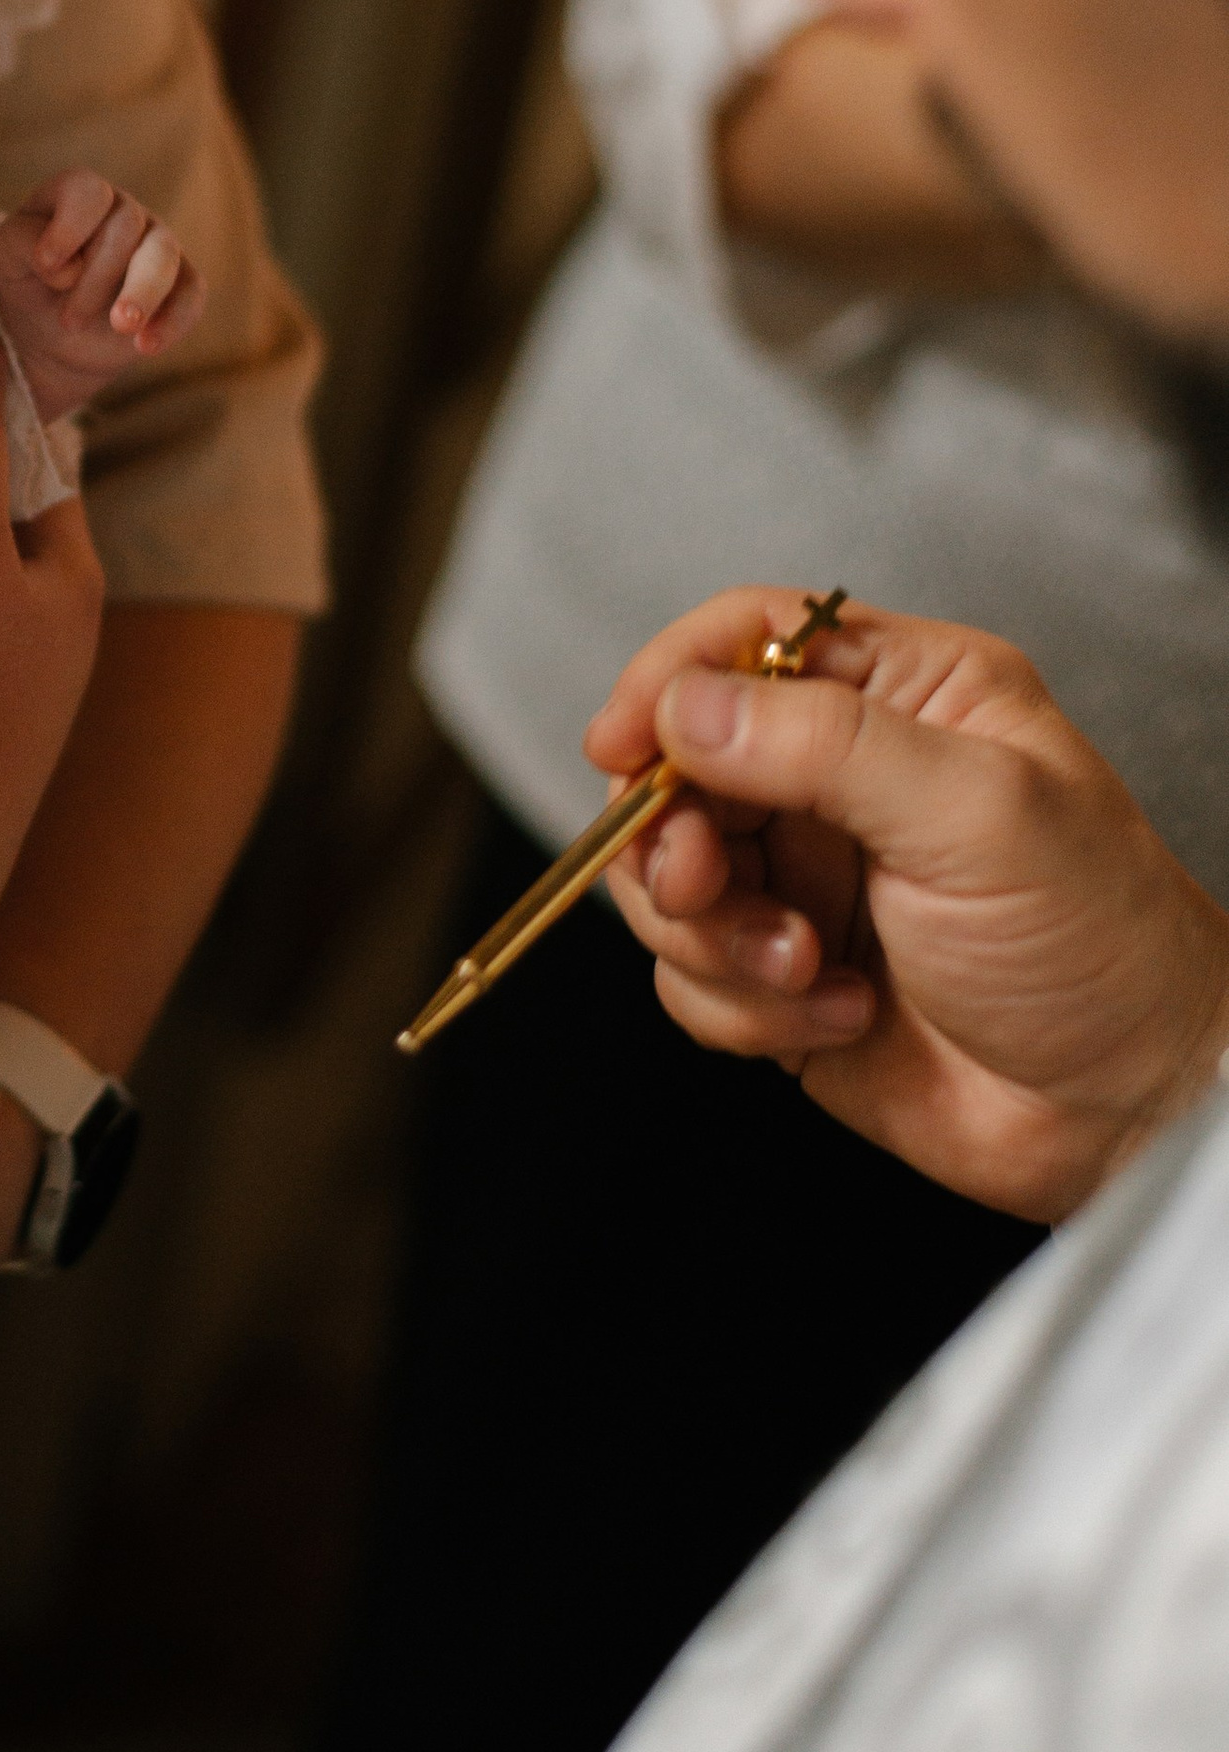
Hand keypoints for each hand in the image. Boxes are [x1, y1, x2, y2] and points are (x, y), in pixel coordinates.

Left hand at [0, 174, 206, 423]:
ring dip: (141, 292)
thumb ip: (21, 243)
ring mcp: (156, 246)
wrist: (47, 336)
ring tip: (120, 326)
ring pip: (164, 255)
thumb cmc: (26, 282)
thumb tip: (66, 265)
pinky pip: (192, 295)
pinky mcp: (179, 286)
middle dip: (95, 277)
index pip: (88, 191)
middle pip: (126, 226)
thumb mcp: (5, 258)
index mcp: (79, 196)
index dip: (70, 226)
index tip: (47, 266)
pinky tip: (146, 346)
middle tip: (67, 320)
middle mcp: (124, 212)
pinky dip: (172, 321)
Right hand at [588, 591, 1228, 1219]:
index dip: (669, 681)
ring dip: (715, 934)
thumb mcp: (976, 813)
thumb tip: (690, 706)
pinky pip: (690, 976)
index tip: (622, 741)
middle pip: (678, 766)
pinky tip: (840, 1017)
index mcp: (905, 698)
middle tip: (709, 882)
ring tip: (806, 968)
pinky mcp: (783, 979)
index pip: (746, 641)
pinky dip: (742, 1007)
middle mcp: (843, 781)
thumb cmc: (1103, 945)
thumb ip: (826, 746)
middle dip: (676, 835)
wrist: (1129, 1111)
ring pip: (668, 879)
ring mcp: (808, 881)